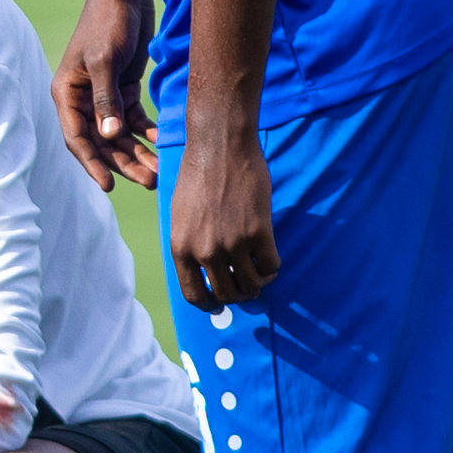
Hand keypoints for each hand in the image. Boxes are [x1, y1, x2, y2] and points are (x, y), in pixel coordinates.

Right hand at [53, 0, 159, 190]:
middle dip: (124, 163)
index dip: (93, 164)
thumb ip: (106, 101)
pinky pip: (134, 118)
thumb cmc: (108, 23)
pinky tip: (164, 141)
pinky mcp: (123, 87)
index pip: (77, 138)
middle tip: (150, 181)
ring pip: (119, 134)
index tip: (109, 186)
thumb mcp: (105, 62)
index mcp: (67, 93)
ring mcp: (103, 94)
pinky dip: (147, 131)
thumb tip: (108, 137)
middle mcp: (82, 98)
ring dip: (138, 152)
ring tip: (159, 171)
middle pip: (102, 142)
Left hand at [166, 125, 279, 310]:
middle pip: (227, 294)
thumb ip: (189, 243)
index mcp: (180, 247)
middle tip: (247, 285)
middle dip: (238, 294)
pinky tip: (269, 257)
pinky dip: (272, 267)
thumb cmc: (197, 177)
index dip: (209, 304)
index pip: (194, 294)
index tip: (219, 303)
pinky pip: (271, 266)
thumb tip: (204, 269)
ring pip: (252, 284)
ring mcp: (232, 243)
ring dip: (258, 283)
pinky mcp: (259, 232)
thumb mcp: (180, 215)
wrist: (219, 148)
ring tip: (260, 271)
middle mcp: (204, 251)